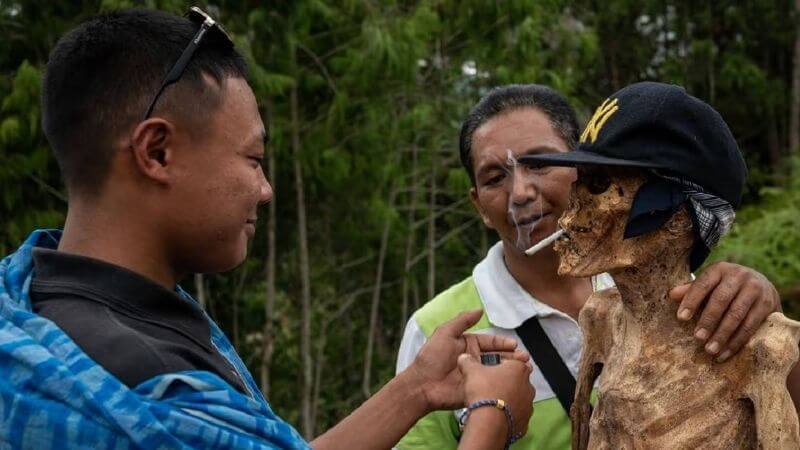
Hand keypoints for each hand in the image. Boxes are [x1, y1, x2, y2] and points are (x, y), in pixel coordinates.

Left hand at [405, 310, 528, 411]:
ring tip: (525, 369)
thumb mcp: (445, 333)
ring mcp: (477, 376)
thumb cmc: (431, 357)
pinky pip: (493, 387)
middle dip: (512, 357)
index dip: (503, 344)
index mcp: (468, 345)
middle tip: (525, 359)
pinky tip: (515, 383)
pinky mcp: (477, 390)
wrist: (422, 385)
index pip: (491, 343)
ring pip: (499, 371)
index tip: (515, 345)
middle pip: (498, 357)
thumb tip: (480, 309)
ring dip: (512, 370)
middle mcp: (474, 360)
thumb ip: (462, 321)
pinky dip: (505, 385)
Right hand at [458, 352, 534, 437]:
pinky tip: (496, 414)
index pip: (512, 362)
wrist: (488, 422)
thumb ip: (468, 361)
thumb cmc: (484, 392)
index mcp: (519, 368)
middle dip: (504, 383)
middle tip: (489, 386)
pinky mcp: (525, 420)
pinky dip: (508, 414)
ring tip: (491, 402)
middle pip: (516, 380)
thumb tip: (464, 358)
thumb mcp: (471, 371)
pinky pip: (516, 414)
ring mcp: (528, 404)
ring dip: (507, 399)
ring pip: (518, 398)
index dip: (499, 365)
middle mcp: (528, 385)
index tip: (489, 370)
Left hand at [670, 262, 780, 361]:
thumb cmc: (726, 287)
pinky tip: (726, 352)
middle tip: (697, 338)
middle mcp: (739, 276)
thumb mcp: (710, 284)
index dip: (691, 301)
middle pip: (721, 300)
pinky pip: (751, 325)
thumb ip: (692, 290)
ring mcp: (755, 290)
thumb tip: (672, 295)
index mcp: (720, 269)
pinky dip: (737, 341)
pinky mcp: (767, 304)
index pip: (703, 284)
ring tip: (710, 349)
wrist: (762, 285)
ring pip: (737, 315)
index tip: (681, 318)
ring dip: (722, 335)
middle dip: (708, 320)